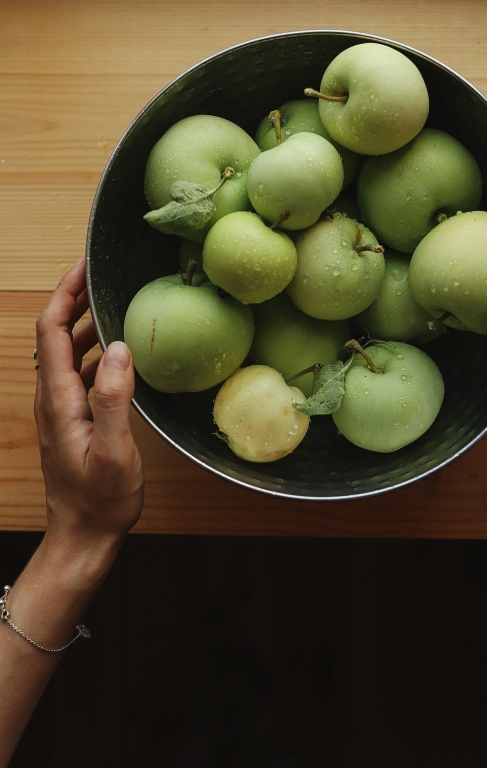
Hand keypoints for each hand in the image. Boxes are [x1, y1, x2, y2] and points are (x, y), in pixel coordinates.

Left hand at [34, 257, 143, 550]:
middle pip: (53, 335)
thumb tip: (119, 349)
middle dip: (72, 299)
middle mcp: (54, 399)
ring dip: (82, 324)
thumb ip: (114, 400)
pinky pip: (78, 373)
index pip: (51, 332)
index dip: (64, 294)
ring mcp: (62, 410)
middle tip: (99, 275)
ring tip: (109, 304)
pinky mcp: (73, 420)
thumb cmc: (100, 500)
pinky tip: (116, 353)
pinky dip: (93, 352)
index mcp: (59, 400)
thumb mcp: (112, 451)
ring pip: (65, 353)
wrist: (83, 535)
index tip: (84, 267)